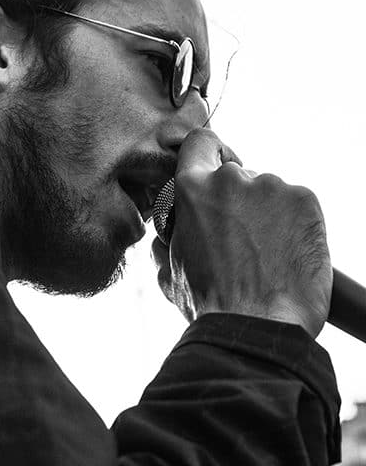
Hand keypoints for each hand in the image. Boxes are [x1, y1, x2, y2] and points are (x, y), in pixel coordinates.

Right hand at [152, 128, 331, 337]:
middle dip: (237, 200)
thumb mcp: (169, 271)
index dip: (207, 153)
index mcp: (191, 188)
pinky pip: (295, 203)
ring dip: (265, 213)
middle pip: (235, 175)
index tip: (216, 167)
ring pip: (267, 191)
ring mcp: (271, 186)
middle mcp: (230, 178)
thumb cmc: (210, 303)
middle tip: (241, 238)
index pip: (200, 143)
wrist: (256, 326)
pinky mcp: (304, 199)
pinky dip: (292, 222)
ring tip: (266, 254)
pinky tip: (285, 252)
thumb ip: (165, 242)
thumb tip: (164, 237)